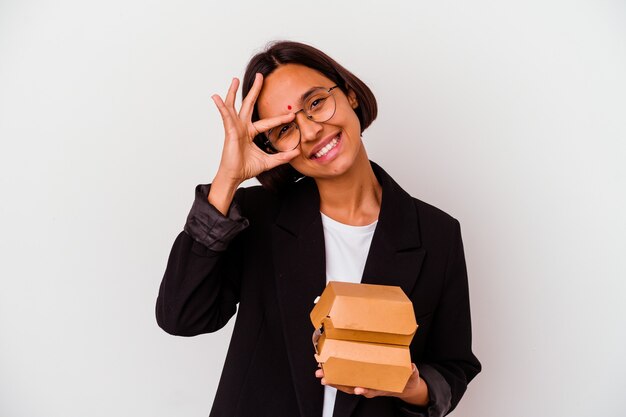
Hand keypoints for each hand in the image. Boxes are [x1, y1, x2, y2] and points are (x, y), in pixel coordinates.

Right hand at [211, 73, 299, 185]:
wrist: (234, 176)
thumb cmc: (246, 168)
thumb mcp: (269, 161)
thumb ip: (282, 157)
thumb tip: (297, 153)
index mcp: (250, 132)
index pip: (266, 122)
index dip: (279, 119)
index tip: (292, 115)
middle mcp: (242, 127)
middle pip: (249, 104)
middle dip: (254, 90)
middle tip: (260, 76)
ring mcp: (235, 128)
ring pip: (234, 106)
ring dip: (233, 92)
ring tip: (234, 79)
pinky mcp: (229, 131)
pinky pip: (225, 116)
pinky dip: (221, 106)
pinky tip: (216, 97)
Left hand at [314, 363, 428, 406]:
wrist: (404, 384)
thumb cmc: (406, 379)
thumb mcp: (412, 376)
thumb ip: (412, 372)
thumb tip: (412, 367)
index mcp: (382, 387)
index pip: (372, 389)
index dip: (365, 390)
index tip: (358, 388)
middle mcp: (370, 386)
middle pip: (352, 387)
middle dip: (338, 383)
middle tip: (326, 378)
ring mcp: (364, 382)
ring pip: (346, 383)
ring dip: (333, 379)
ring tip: (321, 374)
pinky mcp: (360, 377)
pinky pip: (347, 377)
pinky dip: (336, 374)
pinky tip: (327, 369)